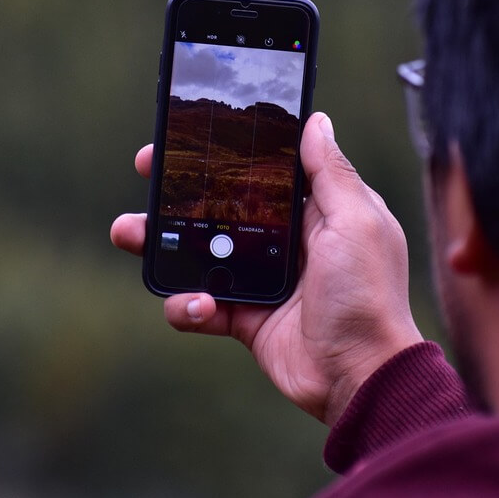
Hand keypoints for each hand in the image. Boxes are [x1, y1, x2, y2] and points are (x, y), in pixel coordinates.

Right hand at [110, 111, 423, 424]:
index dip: (227, 153)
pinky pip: (200, 305)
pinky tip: (198, 304)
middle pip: (221, 206)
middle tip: (146, 172)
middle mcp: (287, 241)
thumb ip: (332, 172)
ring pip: (199, 252)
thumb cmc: (369, 295)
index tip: (190, 136)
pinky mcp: (245, 318)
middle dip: (179, 190)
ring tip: (130, 234)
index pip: (264, 170)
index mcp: (317, 211)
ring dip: (160, 242)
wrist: (362, 376)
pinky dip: (186, 305)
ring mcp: (262, 280)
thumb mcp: (358, 221)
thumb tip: (316, 121)